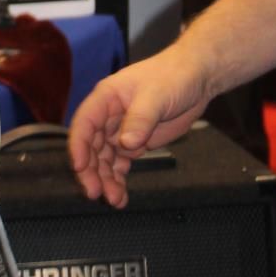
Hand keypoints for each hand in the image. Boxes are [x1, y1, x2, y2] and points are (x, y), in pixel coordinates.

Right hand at [68, 47, 209, 208]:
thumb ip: (140, 119)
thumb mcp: (156, 96)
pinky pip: (120, 163)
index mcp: (106, 98)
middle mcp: (108, 116)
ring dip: (106, 180)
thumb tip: (126, 144)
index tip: (80, 168)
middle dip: (91, 171)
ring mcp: (121, 131)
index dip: (78, 147)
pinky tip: (121, 195)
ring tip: (115, 200)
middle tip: (96, 193)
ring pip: (104, 160)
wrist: (197, 78)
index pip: (83, 125)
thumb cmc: (174, 76)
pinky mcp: (135, 142)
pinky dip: (118, 179)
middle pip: (90, 147)